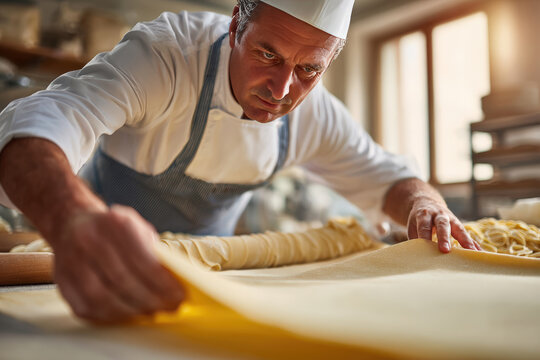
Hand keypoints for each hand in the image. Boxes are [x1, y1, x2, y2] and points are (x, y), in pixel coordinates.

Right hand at [51, 205, 184, 322]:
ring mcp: (72, 262)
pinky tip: (128, 312)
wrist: (71, 223)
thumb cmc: (113, 229)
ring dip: (133, 311)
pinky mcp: (62, 282)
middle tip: (170, 307)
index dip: (163, 284)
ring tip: (151, 311)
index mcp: (115, 224)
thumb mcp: (138, 228)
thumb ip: (154, 252)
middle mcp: (90, 240)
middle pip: (123, 282)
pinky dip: (112, 315)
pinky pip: (88, 308)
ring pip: (104, 299)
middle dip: (151, 300)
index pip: (143, 261)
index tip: (179, 295)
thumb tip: (173, 282)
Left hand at [407, 198, 481, 252]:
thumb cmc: (419, 220)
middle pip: (442, 225)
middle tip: (445, 250)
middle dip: (444, 238)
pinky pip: (467, 235)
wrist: (428, 203)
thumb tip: (417, 258)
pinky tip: (479, 253)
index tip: (425, 249)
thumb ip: (415, 240)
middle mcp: (438, 215)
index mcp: (424, 215)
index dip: (425, 236)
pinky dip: (473, 244)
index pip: (424, 226)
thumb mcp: (412, 226)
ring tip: (470, 253)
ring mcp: (451, 219)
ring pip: (458, 229)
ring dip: (465, 241)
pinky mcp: (459, 225)